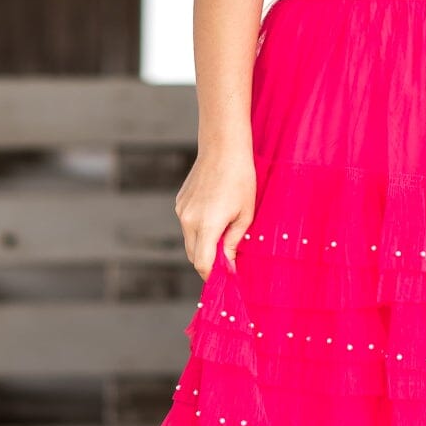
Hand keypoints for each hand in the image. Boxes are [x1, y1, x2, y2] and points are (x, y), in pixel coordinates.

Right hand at [174, 147, 257, 281]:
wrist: (222, 148)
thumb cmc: (241, 179)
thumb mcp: (245, 214)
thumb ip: (234, 241)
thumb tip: (229, 263)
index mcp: (207, 225)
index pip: (203, 263)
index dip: (214, 275)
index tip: (228, 277)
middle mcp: (188, 220)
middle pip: (194, 256)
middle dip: (209, 263)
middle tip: (228, 261)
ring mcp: (181, 211)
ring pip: (189, 241)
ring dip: (204, 245)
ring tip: (224, 234)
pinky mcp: (179, 202)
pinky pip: (187, 225)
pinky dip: (198, 230)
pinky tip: (214, 215)